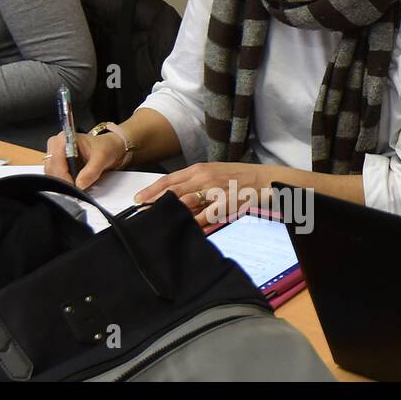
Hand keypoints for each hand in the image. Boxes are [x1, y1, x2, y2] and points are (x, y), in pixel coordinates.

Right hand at [44, 130, 126, 189]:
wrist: (108, 149)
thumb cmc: (104, 147)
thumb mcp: (102, 157)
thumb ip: (91, 170)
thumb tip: (80, 184)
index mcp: (64, 138)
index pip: (56, 160)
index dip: (64, 175)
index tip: (74, 186)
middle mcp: (56, 146)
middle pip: (52, 168)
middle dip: (63, 181)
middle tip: (77, 190)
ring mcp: (55, 156)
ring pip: (52, 174)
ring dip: (63, 183)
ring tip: (77, 187)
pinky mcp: (57, 165)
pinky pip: (55, 177)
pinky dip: (64, 183)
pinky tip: (73, 185)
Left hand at [133, 161, 266, 224]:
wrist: (262, 179)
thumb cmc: (235, 177)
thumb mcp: (211, 173)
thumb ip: (192, 183)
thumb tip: (172, 195)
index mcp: (198, 170)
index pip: (169, 180)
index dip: (152, 190)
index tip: (138, 199)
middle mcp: (203, 178)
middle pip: (173, 192)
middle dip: (155, 203)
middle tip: (141, 214)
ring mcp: (214, 190)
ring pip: (186, 203)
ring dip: (171, 213)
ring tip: (157, 223)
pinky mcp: (225, 203)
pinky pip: (206, 216)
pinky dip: (194, 223)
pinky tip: (184, 230)